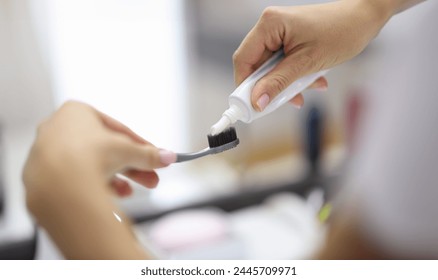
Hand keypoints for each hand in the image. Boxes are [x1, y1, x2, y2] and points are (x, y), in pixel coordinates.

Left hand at [23, 101, 175, 258]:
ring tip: (131, 192)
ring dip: (116, 178)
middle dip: (131, 166)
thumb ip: (148, 154)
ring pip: (90, 165)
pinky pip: (75, 179)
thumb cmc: (90, 155)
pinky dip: (95, 186)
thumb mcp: (128, 151)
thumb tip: (168, 157)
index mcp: (76, 111)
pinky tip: (110, 196)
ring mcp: (47, 153)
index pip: (116, 129)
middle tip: (151, 179)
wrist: (60, 184)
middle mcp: (58, 129)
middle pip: (104, 149)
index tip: (155, 157)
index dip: (140, 145)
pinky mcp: (42, 177)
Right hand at [233, 0, 391, 110]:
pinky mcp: (290, 41)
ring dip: (286, 84)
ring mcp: (280, 34)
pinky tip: (313, 81)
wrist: (365, 19)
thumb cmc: (341, 32)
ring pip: (271, 68)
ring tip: (306, 90)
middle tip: (280, 102)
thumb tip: (257, 102)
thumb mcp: (306, 63)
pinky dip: (295, 77)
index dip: (244, 85)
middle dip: (270, 86)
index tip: (250, 106)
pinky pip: (284, 65)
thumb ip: (278, 82)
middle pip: (257, 66)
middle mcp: (271, 27)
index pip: (244, 60)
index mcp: (269, 25)